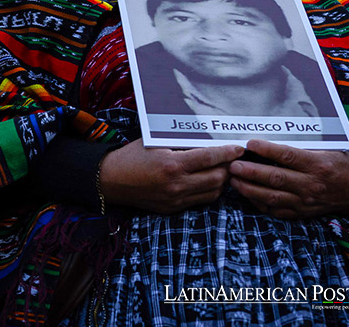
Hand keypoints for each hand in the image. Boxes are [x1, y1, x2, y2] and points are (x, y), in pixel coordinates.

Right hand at [99, 139, 243, 213]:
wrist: (109, 181)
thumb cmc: (131, 157)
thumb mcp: (155, 143)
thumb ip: (181, 144)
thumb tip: (207, 140)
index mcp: (172, 165)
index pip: (210, 158)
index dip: (228, 152)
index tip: (238, 148)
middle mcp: (176, 185)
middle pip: (217, 178)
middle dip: (229, 167)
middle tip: (233, 158)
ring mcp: (175, 200)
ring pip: (212, 192)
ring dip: (221, 181)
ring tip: (222, 169)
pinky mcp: (173, 209)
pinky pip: (200, 201)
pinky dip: (209, 190)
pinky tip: (208, 180)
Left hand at [229, 139, 348, 218]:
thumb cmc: (340, 164)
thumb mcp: (329, 149)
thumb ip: (304, 146)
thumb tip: (274, 136)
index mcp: (318, 165)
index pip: (288, 156)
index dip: (267, 150)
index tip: (250, 144)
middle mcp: (311, 185)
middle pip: (275, 178)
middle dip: (251, 172)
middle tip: (233, 165)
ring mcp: (305, 202)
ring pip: (272, 197)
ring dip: (250, 189)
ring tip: (233, 180)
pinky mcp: (301, 213)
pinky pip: (276, 210)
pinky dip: (259, 203)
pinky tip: (247, 194)